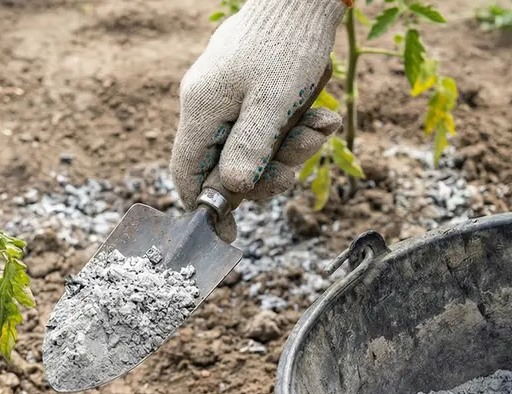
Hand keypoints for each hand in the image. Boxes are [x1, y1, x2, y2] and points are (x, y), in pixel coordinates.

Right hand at [171, 0, 344, 240]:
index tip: (229, 231)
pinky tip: (324, 117)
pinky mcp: (252, 89)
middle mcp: (209, 105)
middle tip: (297, 170)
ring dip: (292, 147)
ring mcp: (230, 96)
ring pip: (255, 146)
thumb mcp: (273, 103)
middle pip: (228, 165)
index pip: (187, 173)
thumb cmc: (287, 45)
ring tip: (322, 128)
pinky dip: (297, 127)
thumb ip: (251, 148)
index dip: (205, 205)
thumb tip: (235, 190)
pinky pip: (270, 124)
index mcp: (202, 109)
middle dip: (268, 172)